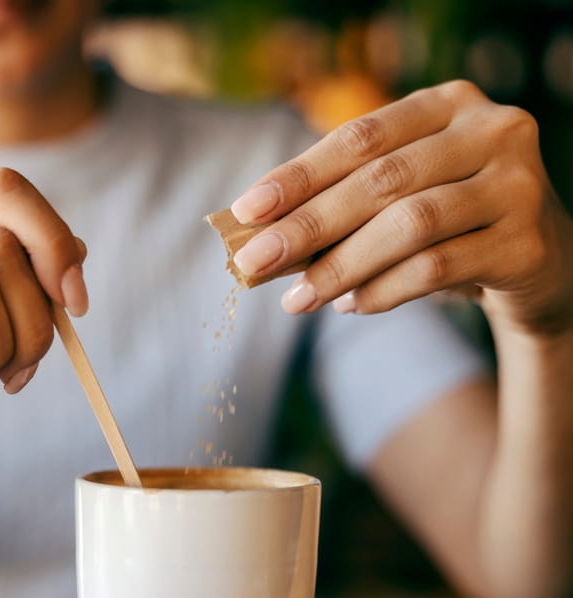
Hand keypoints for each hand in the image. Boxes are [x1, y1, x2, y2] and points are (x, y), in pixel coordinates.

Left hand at [230, 80, 572, 335]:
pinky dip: (383, 291)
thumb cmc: (448, 219)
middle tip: (254, 262)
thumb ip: (341, 202)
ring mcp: (517, 184)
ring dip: (340, 266)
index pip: (360, 137)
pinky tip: (348, 305)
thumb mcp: (398, 196)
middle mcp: (491, 131)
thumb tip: (260, 238)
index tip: (245, 210)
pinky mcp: (527, 242)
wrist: (538, 261)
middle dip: (307, 225)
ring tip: (296, 298)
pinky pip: (437, 268)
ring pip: (409, 225)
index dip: (298, 174)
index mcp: (447, 104)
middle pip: (380, 180)